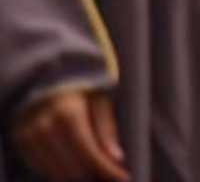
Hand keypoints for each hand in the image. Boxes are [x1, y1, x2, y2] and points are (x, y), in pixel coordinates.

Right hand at [10, 88, 128, 181]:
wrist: (46, 80)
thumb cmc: (81, 90)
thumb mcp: (100, 101)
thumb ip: (106, 129)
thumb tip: (117, 158)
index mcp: (69, 115)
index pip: (90, 155)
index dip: (109, 170)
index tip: (125, 177)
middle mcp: (45, 128)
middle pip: (74, 169)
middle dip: (96, 175)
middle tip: (112, 173)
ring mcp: (29, 137)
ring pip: (58, 173)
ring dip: (79, 176)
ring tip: (95, 170)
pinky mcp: (21, 142)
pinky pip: (42, 168)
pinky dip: (61, 171)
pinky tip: (76, 165)